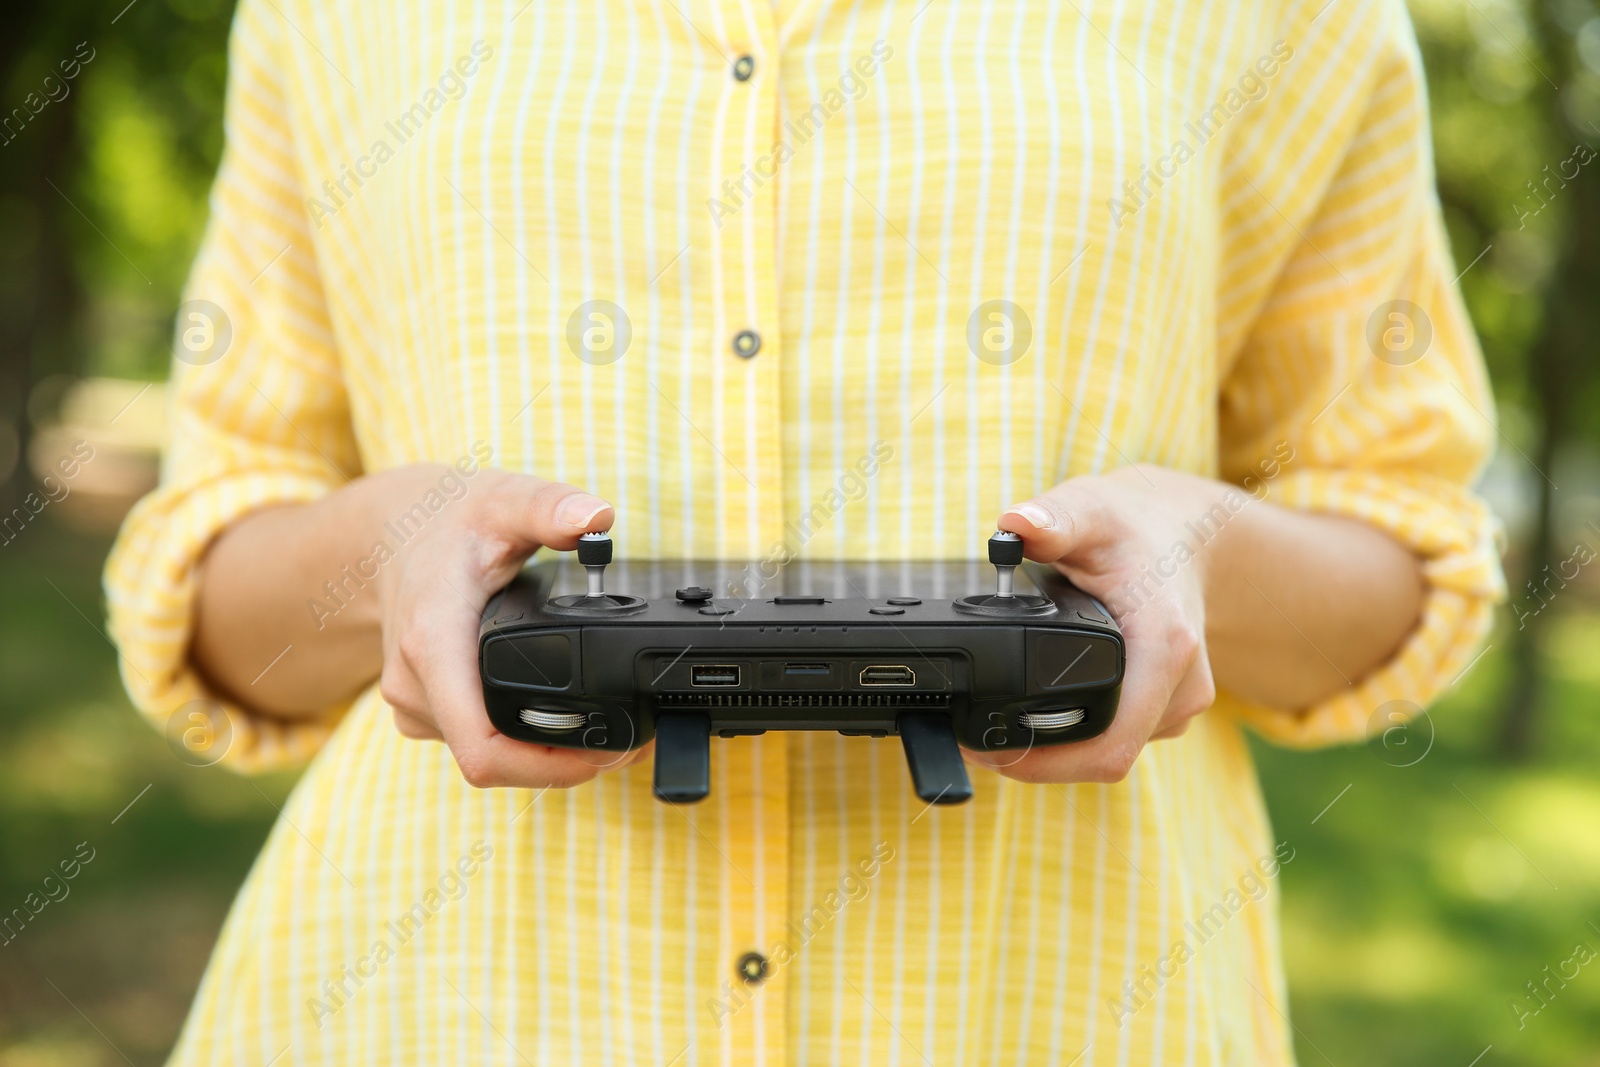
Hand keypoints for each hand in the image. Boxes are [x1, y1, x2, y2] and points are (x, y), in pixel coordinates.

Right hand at [372, 464, 648, 788]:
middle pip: (492, 762)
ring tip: (602, 729)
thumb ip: (551, 508)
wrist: (387, 535)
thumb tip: (596, 517)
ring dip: (542, 759)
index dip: (545, 767)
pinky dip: (520, 744)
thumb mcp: (503, 500)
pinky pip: (476, 744)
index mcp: (433, 643)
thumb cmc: (446, 521)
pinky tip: (559, 719)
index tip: (602, 755)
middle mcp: (416, 684)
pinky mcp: (424, 710)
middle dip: (560, 765)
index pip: (480, 744)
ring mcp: (415, 703)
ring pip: (485, 758)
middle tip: (626, 742)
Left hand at [967, 465, 1218, 783]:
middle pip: (1106, 758)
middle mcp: (1182, 686)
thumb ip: (1054, 519)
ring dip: (1059, 751)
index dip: (1046, 764)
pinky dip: (1078, 735)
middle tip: (979, 740)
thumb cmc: (1136, 526)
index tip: (991, 751)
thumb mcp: (1091, 509)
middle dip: (1041, 760)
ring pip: (1111, 752)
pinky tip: (1041, 711)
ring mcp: (1179, 701)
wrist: (1187, 534)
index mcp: (1165, 648)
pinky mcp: (1168, 706)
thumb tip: (1017, 524)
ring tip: (1003, 719)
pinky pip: (1119, 738)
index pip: (1111, 744)